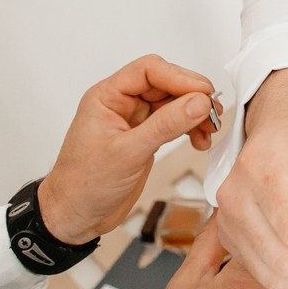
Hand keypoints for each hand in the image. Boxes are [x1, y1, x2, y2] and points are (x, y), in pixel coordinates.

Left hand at [37, 55, 218, 244]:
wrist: (75, 217)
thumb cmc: (83, 185)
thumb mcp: (128, 153)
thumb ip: (165, 125)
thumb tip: (198, 102)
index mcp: (107, 97)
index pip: (149, 71)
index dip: (179, 77)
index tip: (203, 92)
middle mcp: (121, 104)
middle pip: (165, 84)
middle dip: (191, 96)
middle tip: (212, 111)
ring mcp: (134, 122)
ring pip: (172, 104)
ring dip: (194, 113)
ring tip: (210, 128)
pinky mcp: (144, 139)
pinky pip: (173, 123)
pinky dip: (190, 128)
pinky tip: (199, 140)